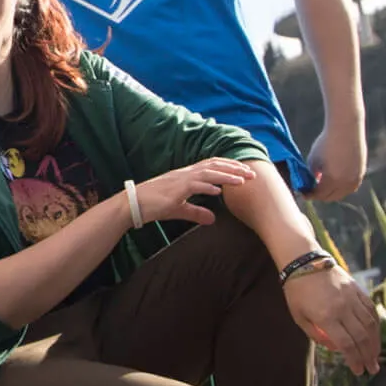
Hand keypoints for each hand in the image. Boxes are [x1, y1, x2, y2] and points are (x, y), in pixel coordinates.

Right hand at [134, 158, 255, 225]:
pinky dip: (206, 186)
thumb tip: (213, 219)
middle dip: (234, 168)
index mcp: (187, 175)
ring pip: (207, 173)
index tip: (245, 171)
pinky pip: (193, 185)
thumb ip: (197, 212)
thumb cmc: (154, 205)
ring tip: (242, 181)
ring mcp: (180, 180)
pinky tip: (218, 190)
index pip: (213, 165)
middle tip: (252, 174)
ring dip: (226, 176)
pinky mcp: (174, 190)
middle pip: (214, 165)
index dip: (230, 166)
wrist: (133, 204)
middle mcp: (186, 173)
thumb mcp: (180, 209)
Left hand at [283, 264, 381, 374]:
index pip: (346, 344)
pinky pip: (370, 309)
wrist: (304, 261)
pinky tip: (376, 334)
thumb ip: (315, 335)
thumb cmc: (297, 291)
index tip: (359, 371)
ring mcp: (351, 297)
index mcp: (325, 317)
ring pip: (370, 324)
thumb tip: (334, 348)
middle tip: (372, 369)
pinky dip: (376, 324)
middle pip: (361, 337)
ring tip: (376, 356)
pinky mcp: (356, 288)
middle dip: (368, 356)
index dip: (354, 360)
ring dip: (375, 342)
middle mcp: (342, 308)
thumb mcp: (298, 316)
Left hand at [305, 121, 365, 201]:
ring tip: (323, 184)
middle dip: (320, 195)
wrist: (346, 129)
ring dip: (332, 192)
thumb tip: (314, 183)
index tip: (303, 193)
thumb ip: (312, 174)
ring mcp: (355, 179)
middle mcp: (345, 183)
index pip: (319, 195)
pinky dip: (342, 186)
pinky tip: (335, 179)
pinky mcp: (361, 173)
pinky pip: (350, 186)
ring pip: (342, 193)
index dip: (310, 195)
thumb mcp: (314, 159)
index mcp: (332, 180)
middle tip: (313, 190)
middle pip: (331, 197)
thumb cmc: (326, 142)